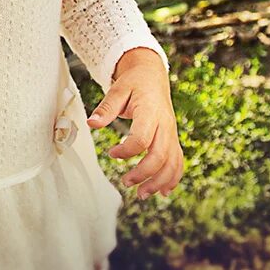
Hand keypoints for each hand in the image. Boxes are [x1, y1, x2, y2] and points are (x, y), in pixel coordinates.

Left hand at [87, 47, 182, 200]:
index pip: (142, 138)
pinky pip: (178, 160)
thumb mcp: (117, 90)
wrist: (152, 75)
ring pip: (172, 162)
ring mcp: (171, 133)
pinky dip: (173, 177)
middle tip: (126, 182)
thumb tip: (91, 124)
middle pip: (160, 155)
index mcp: (150, 112)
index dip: (126, 151)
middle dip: (144, 174)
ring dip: (159, 182)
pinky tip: (163, 192)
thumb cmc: (134, 82)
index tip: (112, 153)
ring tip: (142, 194)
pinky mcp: (173, 138)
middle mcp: (165, 124)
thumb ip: (106, 108)